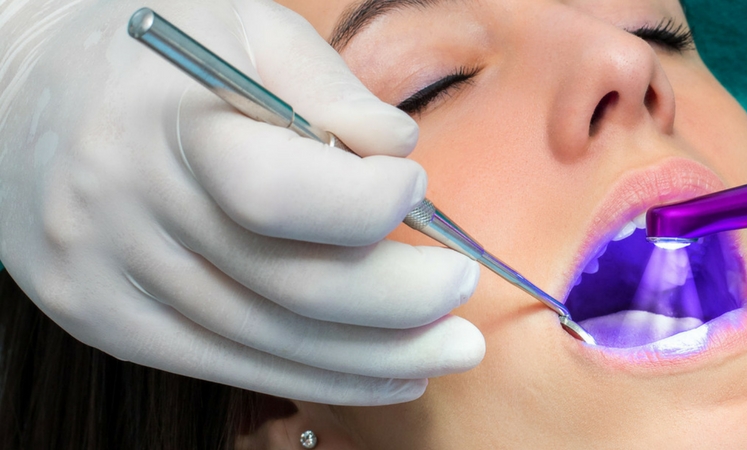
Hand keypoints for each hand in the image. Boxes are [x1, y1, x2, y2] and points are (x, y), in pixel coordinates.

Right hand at [0, 0, 482, 404]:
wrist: (11, 92)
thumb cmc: (151, 54)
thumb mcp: (244, 26)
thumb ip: (328, 86)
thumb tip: (400, 150)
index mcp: (162, 122)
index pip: (272, 192)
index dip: (363, 205)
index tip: (415, 189)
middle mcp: (124, 208)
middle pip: (286, 284)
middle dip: (398, 300)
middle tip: (465, 291)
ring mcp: (107, 276)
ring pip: (267, 339)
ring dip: (376, 356)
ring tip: (452, 349)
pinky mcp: (104, 321)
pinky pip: (227, 366)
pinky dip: (319, 377)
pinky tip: (389, 373)